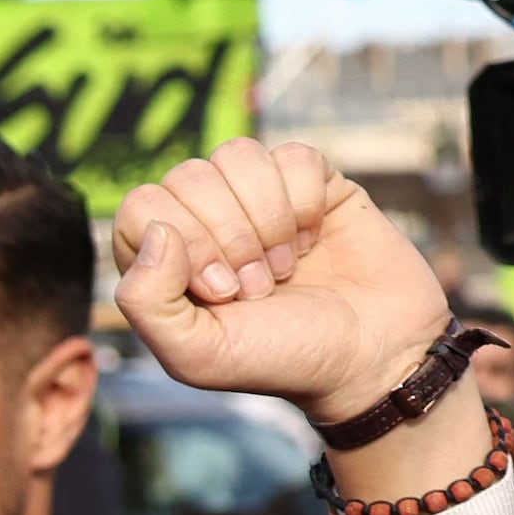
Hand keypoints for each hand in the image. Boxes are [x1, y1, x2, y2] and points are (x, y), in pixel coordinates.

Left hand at [111, 138, 456, 444]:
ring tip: (285, 266)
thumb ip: (145, 301)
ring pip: (238, 155)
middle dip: (231, 237)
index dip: (186, 243)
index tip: (223, 291)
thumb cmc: (280, 359)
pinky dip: (307, 201)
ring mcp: (256, 198)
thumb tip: (156, 230)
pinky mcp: (310, 183)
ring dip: (267, 218)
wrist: (371, 356)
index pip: (142, 208)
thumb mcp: (196, 355)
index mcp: (163, 259)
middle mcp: (203, 220)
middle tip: (260, 287)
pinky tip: (314, 240)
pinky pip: (293, 155)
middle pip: (189, 177)